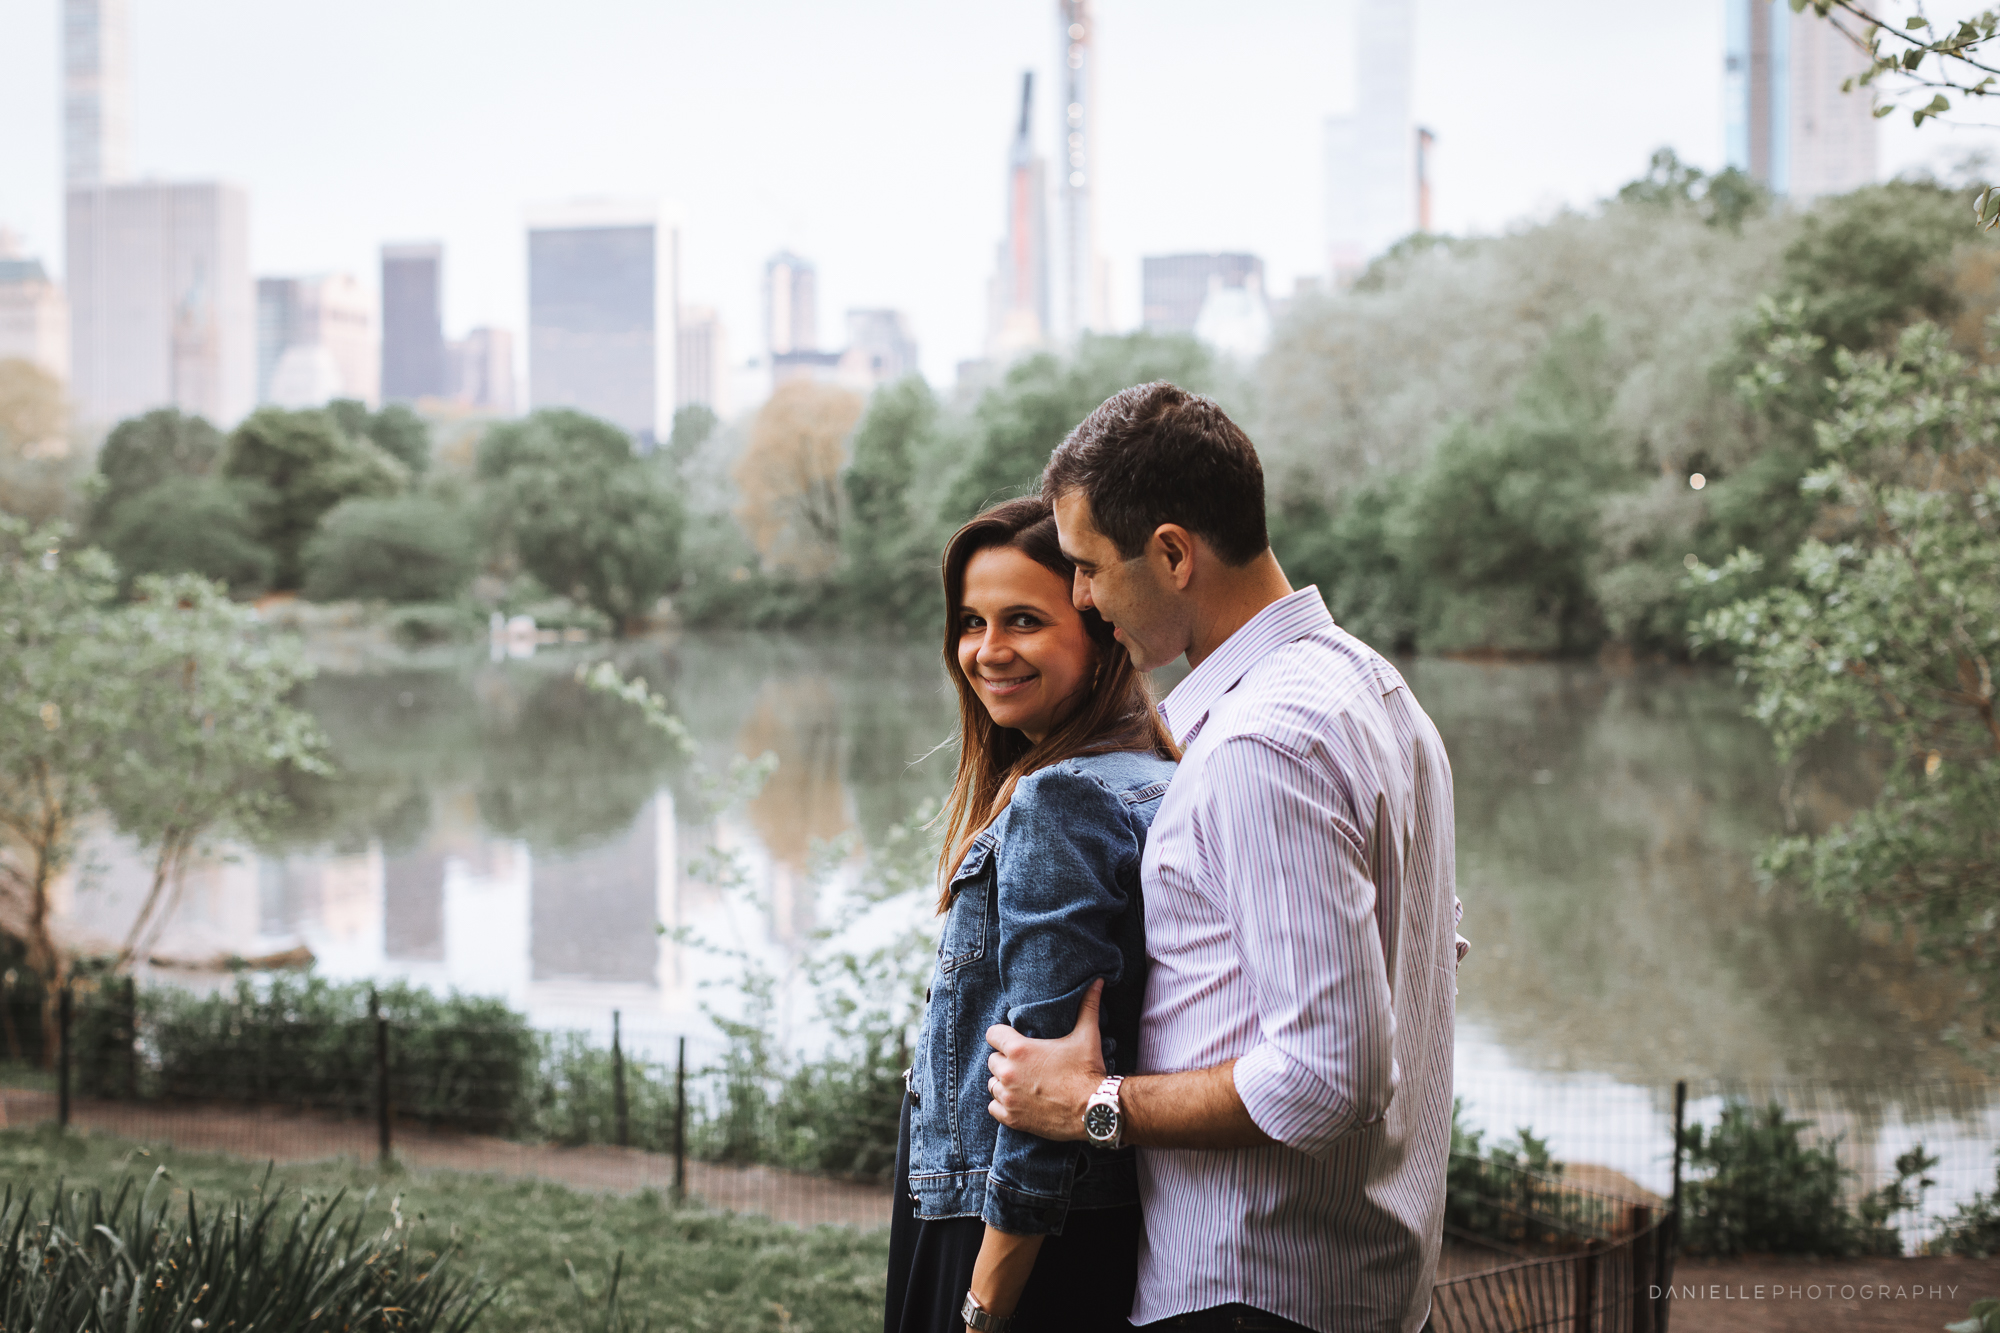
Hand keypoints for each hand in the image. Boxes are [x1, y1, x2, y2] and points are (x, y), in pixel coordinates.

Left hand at [985, 978, 1105, 1140]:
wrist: (1094, 1109)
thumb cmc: (1088, 1071)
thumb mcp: (1087, 1035)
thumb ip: (1088, 1006)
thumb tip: (1098, 982)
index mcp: (1019, 1049)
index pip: (992, 1034)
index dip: (1003, 1036)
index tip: (1014, 1040)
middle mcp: (1008, 1072)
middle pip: (993, 1060)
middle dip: (1006, 1061)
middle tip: (1026, 1064)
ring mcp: (1009, 1097)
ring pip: (992, 1084)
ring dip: (1004, 1083)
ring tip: (1024, 1082)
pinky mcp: (1012, 1118)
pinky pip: (993, 1108)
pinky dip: (1003, 1105)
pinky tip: (1019, 1101)